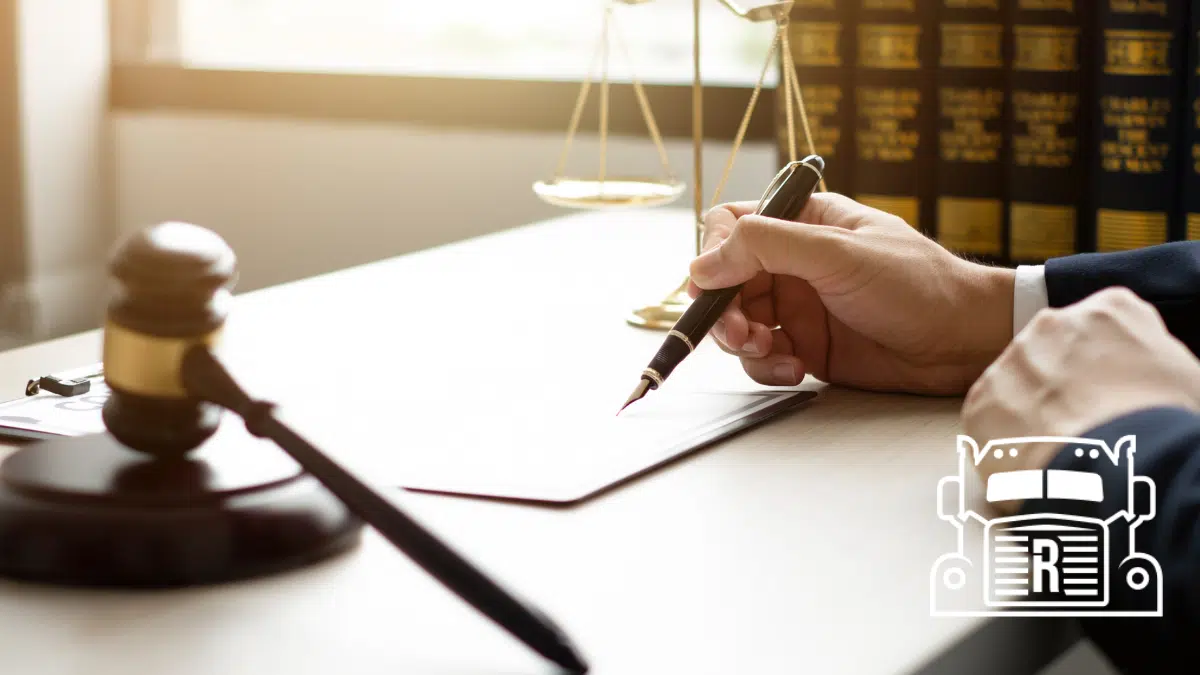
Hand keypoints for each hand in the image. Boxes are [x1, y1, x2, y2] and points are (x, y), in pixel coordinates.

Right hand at [688, 193, 1014, 394]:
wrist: (964, 342)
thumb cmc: (917, 284)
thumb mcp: (837, 254)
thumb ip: (767, 247)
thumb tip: (702, 265)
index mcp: (803, 222)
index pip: (731, 226)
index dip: (714, 253)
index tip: (713, 285)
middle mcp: (794, 263)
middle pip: (726, 281)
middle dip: (723, 311)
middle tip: (739, 336)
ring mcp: (799, 307)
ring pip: (739, 323)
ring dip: (743, 344)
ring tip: (771, 355)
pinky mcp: (807, 347)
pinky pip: (764, 358)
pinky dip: (767, 368)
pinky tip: (795, 371)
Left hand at [963, 286, 1199, 509]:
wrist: (1120, 473)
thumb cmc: (1165, 428)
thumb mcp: (1182, 377)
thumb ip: (1147, 359)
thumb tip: (1139, 375)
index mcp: (1109, 311)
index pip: (1103, 327)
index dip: (1109, 365)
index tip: (1116, 393)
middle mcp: (1051, 325)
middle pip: (1052, 352)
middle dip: (1064, 385)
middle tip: (1086, 425)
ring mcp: (1010, 362)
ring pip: (1017, 385)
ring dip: (1032, 412)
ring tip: (1060, 451)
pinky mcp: (979, 404)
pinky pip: (989, 421)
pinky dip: (1006, 443)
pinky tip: (1033, 464)